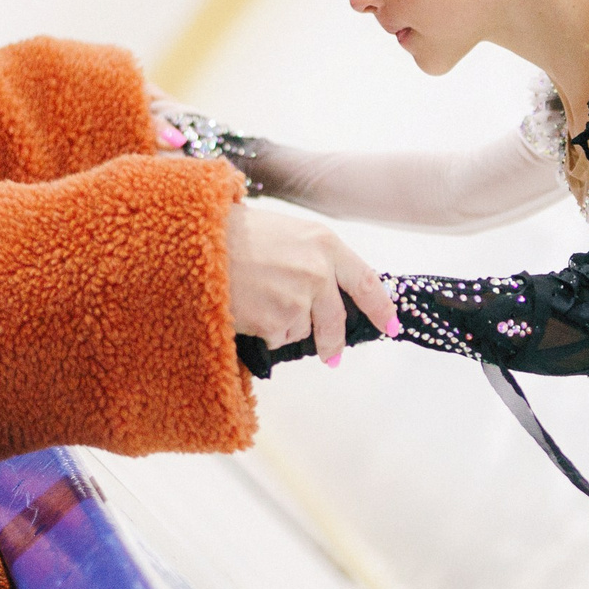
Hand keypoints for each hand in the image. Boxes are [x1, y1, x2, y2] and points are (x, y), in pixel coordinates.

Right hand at [223, 201, 398, 365]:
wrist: (197, 243)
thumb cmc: (234, 233)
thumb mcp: (285, 232)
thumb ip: (311, 257)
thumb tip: (327, 288)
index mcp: (324, 244)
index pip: (365, 281)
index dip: (381, 306)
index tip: (391, 324)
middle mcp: (319, 272)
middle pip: (337, 319)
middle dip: (333, 341)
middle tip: (331, 355)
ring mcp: (299, 299)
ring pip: (301, 330)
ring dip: (282, 325)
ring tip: (255, 300)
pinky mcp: (277, 322)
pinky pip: (277, 338)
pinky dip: (262, 331)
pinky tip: (246, 308)